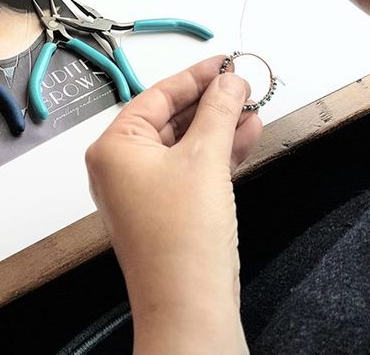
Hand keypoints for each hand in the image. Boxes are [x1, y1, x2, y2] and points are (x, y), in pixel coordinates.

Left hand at [86, 56, 261, 354]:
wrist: (191, 307)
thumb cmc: (185, 231)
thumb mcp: (204, 158)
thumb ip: (219, 112)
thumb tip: (232, 81)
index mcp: (114, 146)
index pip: (157, 96)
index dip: (195, 76)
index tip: (226, 63)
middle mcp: (122, 165)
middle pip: (172, 118)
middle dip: (212, 102)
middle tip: (244, 84)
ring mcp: (143, 188)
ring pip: (185, 143)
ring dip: (220, 126)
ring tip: (254, 106)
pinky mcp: (165, 208)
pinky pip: (191, 167)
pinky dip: (218, 152)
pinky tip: (248, 134)